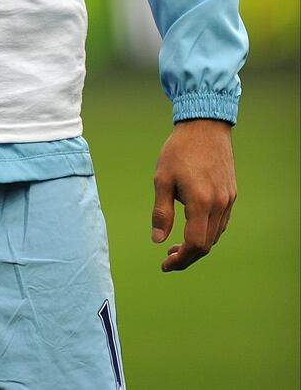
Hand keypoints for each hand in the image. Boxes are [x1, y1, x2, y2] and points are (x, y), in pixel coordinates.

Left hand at [151, 118, 236, 271]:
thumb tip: (157, 240)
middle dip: (187, 256)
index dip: (181, 259)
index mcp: (201, 202)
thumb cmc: (179, 150)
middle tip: (168, 257)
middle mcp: (219, 204)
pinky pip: (220, 222)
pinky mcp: (231, 193)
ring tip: (176, 245)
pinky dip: (206, 231)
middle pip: (206, 244)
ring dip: (197, 245)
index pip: (195, 244)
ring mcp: (228, 199)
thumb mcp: (162, 178)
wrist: (205, 126)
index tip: (165, 264)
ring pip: (215, 235)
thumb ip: (161, 212)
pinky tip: (192, 227)